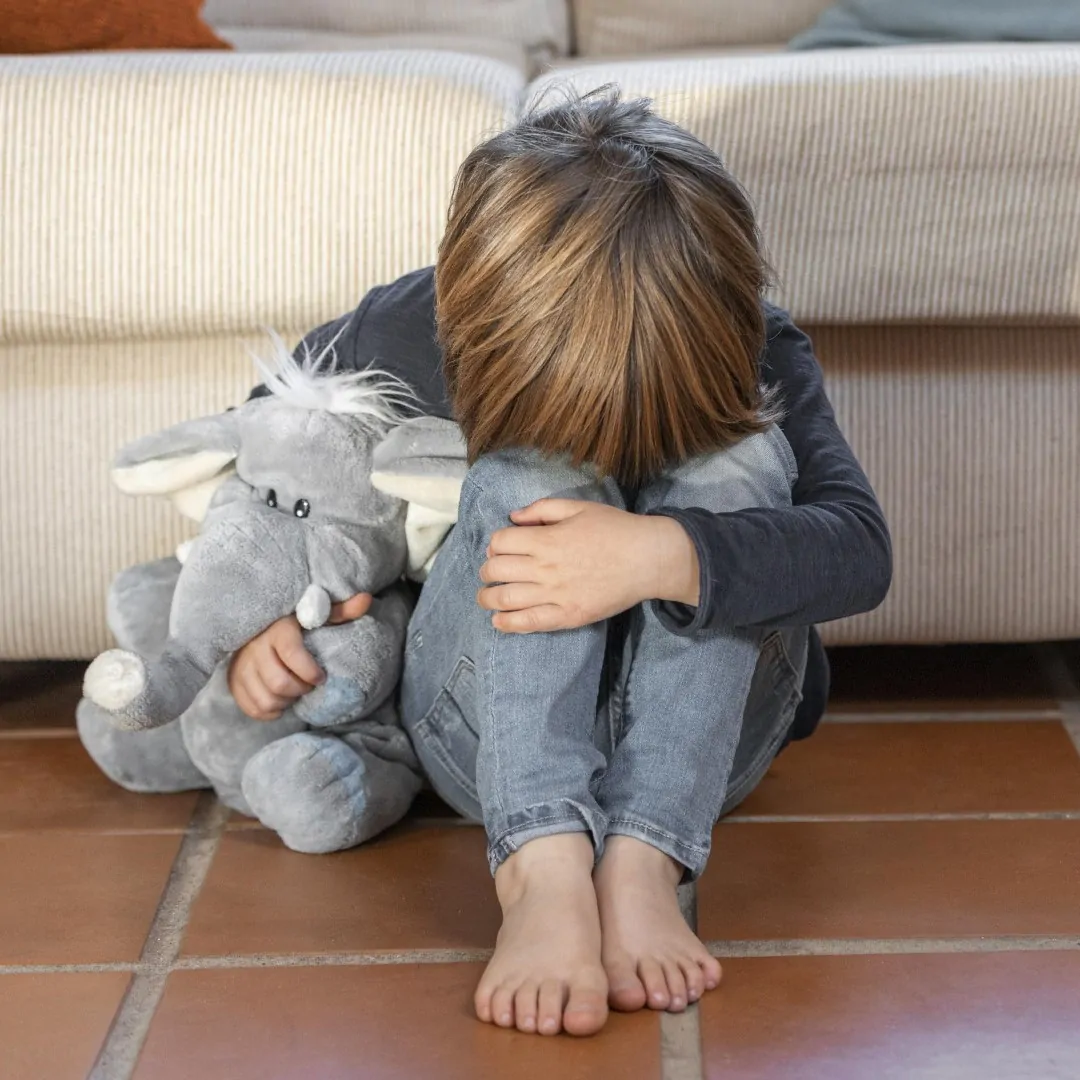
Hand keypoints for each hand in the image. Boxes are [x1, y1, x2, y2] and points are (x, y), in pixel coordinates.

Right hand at [227, 593, 371, 719]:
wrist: (256, 626)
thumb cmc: (295, 623)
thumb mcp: (317, 615)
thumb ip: (341, 611)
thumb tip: (365, 599)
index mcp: (277, 630)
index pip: (292, 654)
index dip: (310, 671)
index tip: (321, 677)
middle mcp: (255, 648)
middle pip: (280, 683)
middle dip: (300, 689)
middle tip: (309, 685)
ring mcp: (241, 667)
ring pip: (266, 699)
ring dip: (286, 702)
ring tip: (295, 691)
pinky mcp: (233, 682)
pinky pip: (253, 708)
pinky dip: (270, 711)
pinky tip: (281, 699)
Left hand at [477, 500, 698, 633]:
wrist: (647, 559)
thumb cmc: (614, 529)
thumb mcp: (578, 507)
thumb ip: (542, 509)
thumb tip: (514, 517)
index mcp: (546, 540)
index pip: (500, 543)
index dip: (494, 544)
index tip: (499, 548)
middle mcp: (545, 568)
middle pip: (496, 571)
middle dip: (486, 571)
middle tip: (490, 572)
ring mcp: (555, 595)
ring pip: (505, 599)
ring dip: (487, 598)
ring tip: (486, 597)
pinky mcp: (567, 616)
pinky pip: (529, 623)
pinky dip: (507, 623)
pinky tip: (499, 621)